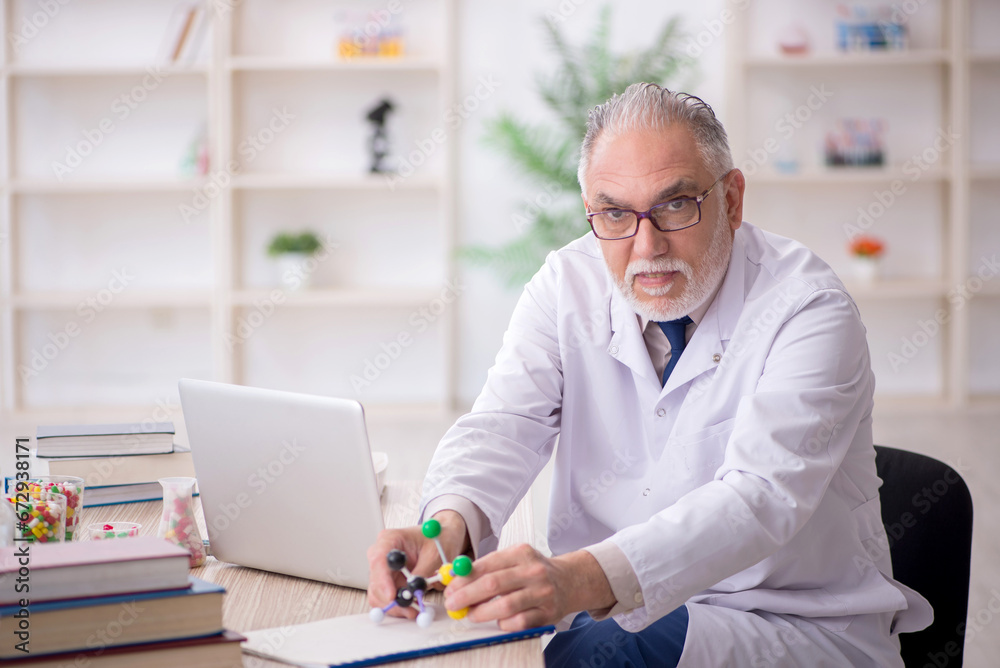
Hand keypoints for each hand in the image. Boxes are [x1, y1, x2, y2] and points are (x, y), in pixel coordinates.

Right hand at [366, 511, 468, 618]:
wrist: (442, 539)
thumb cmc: (436, 539)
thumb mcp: (434, 554)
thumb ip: (422, 571)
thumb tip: (413, 589)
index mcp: (390, 539)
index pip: (378, 560)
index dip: (382, 580)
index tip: (391, 596)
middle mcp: (382, 554)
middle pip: (375, 581)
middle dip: (390, 599)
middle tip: (409, 609)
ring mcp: (384, 569)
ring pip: (378, 594)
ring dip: (395, 605)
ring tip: (414, 609)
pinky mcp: (389, 581)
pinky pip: (386, 598)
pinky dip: (398, 605)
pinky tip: (411, 606)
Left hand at [443, 544, 614, 630]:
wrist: (570, 581)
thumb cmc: (534, 571)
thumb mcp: (515, 559)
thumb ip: (488, 566)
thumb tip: (456, 577)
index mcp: (521, 553)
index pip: (486, 565)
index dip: (464, 578)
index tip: (450, 588)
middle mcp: (533, 571)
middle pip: (493, 584)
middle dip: (467, 596)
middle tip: (453, 604)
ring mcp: (542, 593)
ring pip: (505, 606)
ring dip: (482, 612)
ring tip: (470, 614)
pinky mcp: (547, 613)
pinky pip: (519, 622)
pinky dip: (504, 623)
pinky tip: (498, 621)